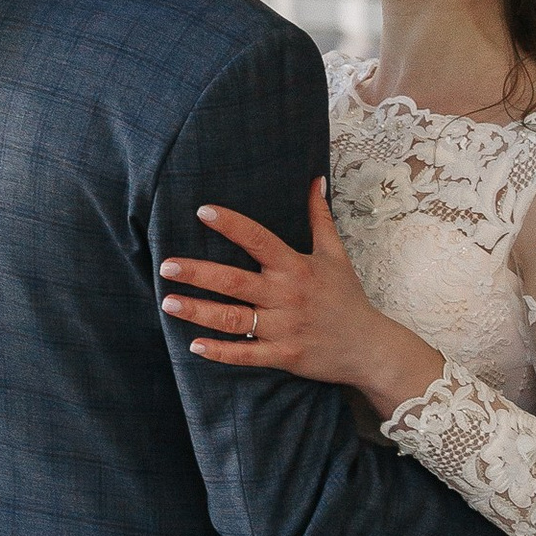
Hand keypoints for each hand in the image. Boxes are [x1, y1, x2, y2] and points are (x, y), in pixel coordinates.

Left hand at [162, 182, 444, 414]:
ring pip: (233, 318)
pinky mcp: (284, 355)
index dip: (231, 225)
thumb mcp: (336, 254)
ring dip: (199, 312)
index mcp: (296, 267)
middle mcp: (286, 295)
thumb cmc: (347, 298)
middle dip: (198, 273)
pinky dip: (221, 352)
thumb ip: (320, 217)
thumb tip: (315, 180)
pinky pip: (247, 354)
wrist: (369, 347)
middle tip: (166, 266)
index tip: (202, 212)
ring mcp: (284, 327)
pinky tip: (194, 345)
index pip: (258, 239)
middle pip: (234, 281)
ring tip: (168, 303)